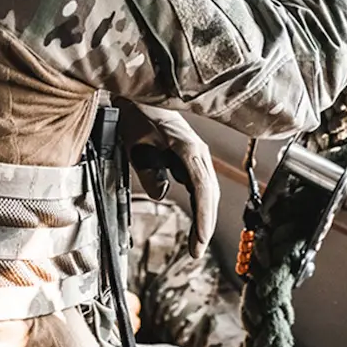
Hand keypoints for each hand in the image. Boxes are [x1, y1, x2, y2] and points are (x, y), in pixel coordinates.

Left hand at [117, 101, 219, 258]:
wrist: (138, 94)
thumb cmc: (136, 115)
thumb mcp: (136, 143)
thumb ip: (149, 169)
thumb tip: (162, 194)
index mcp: (189, 148)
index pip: (203, 189)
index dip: (203, 217)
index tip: (200, 240)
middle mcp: (198, 151)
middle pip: (210, 194)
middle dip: (206, 225)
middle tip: (196, 252)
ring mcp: (197, 153)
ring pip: (208, 191)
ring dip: (205, 218)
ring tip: (196, 244)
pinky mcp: (191, 156)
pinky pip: (200, 185)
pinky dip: (201, 206)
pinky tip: (198, 222)